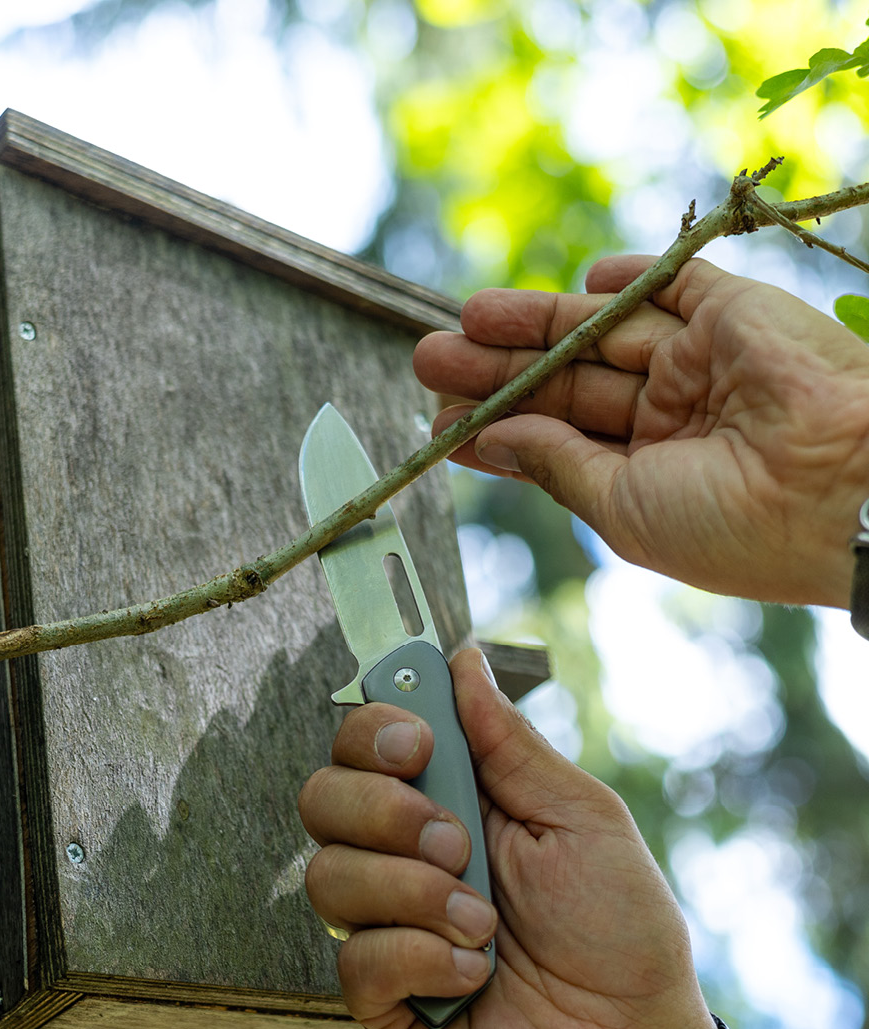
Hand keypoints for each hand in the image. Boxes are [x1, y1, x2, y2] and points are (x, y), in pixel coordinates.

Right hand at [298, 648, 715, 1028]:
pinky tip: (474, 976)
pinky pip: (355, 962)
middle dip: (384, 813)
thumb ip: (510, 743)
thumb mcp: (580, 817)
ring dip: (412, 893)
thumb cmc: (619, 925)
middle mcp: (400, 856)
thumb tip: (461, 659)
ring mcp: (387, 926)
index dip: (370, 731)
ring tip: (483, 924)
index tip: (416, 746)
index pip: (360, 742)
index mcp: (444, 800)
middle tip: (458, 843)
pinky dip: (420, 961)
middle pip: (321, 798)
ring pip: (328, 878)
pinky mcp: (383, 999)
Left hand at [414, 256, 868, 607]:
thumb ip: (556, 464)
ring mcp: (705, 362)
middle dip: (496, 369)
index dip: (497, 426)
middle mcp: (674, 417)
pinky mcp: (738, 314)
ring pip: (602, 332)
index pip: (555, 439)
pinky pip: (676, 285)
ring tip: (465, 319)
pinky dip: (630, 280)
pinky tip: (581, 280)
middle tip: (427, 358)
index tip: (438, 423)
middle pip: (566, 380)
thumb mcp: (620, 506)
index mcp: (650, 473)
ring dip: (534, 322)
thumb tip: (490, 438)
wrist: (843, 490)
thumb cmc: (729, 523)